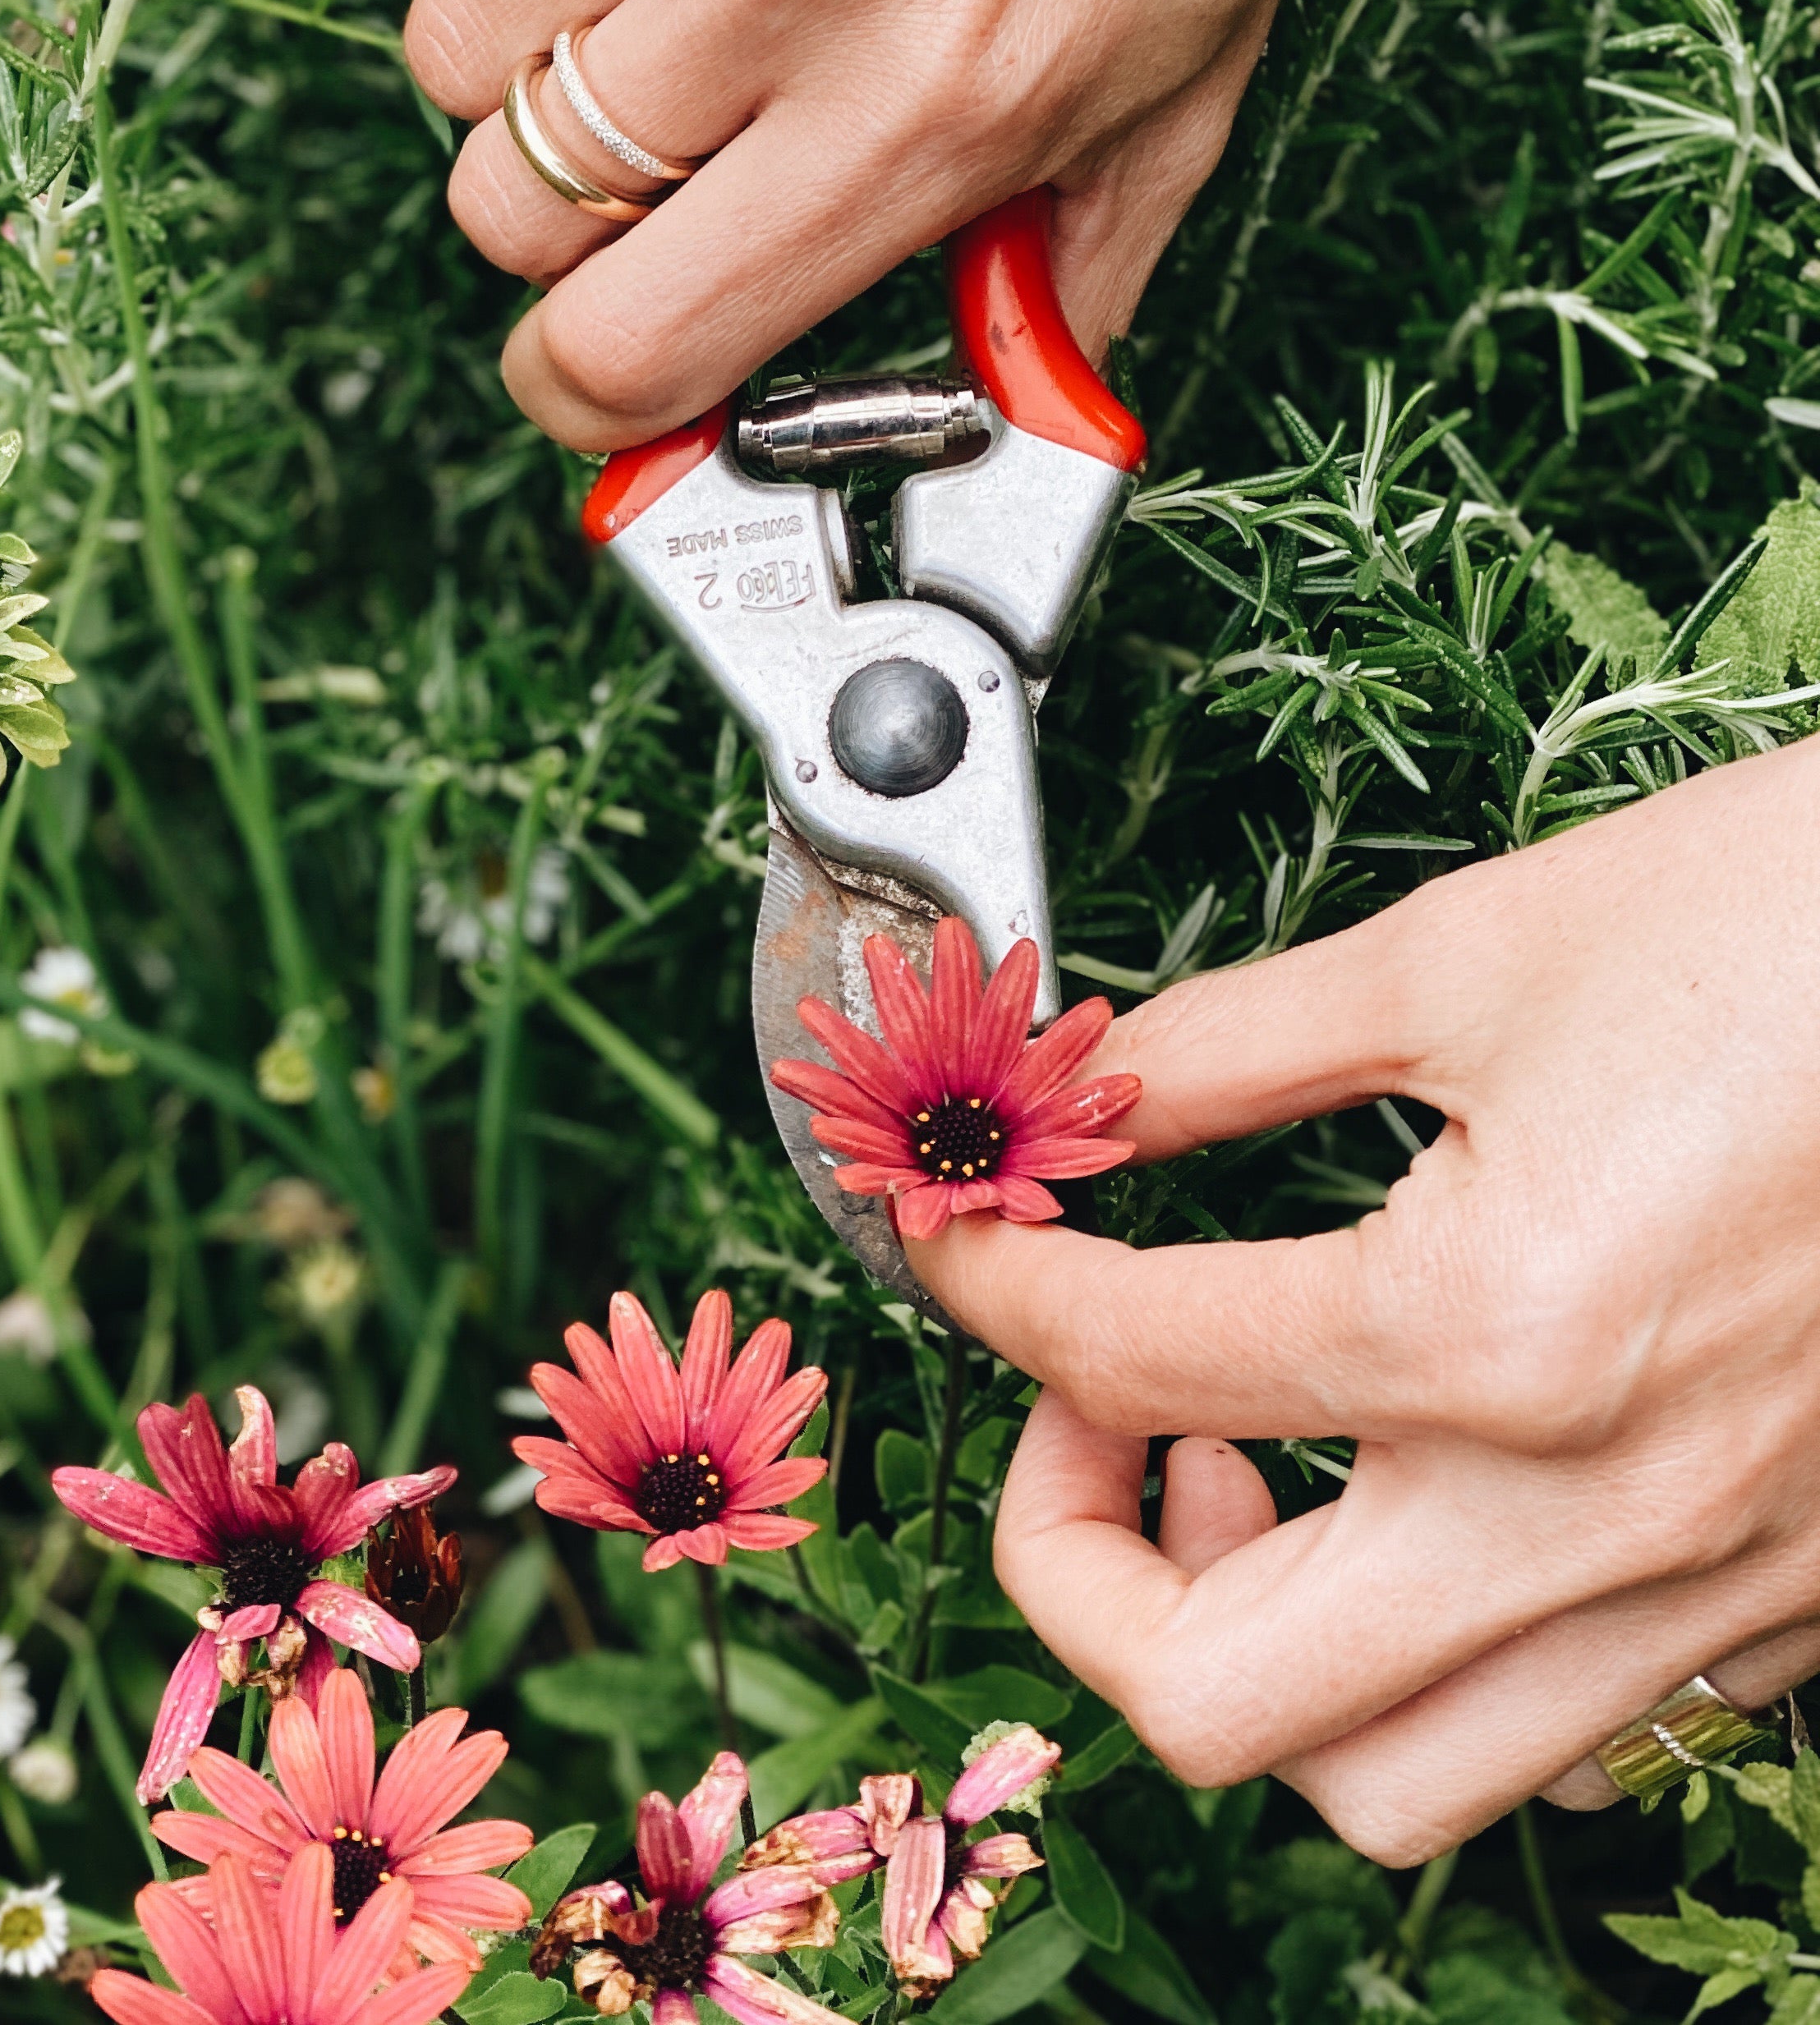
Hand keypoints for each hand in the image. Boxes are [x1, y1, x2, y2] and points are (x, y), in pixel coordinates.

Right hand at [376, 0, 1422, 451]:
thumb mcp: (1190, 66)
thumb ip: (1068, 268)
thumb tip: (995, 408)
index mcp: (933, 100)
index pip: (632, 340)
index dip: (582, 392)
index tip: (591, 371)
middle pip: (511, 207)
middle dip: (558, 224)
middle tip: (639, 168)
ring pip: (452, 46)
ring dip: (515, 67)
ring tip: (623, 8)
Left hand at [908, 737, 1819, 1865]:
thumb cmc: (1809, 923)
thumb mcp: (1472, 948)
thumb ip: (1229, 1047)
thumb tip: (1076, 1093)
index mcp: (1496, 1331)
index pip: (1126, 1367)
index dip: (990, 1291)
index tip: (967, 1238)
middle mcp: (1601, 1516)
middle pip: (1215, 1705)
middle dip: (1076, 1564)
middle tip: (1079, 1408)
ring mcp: (1715, 1591)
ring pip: (1392, 1778)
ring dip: (1249, 1648)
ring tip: (1237, 1457)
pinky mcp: (1794, 1603)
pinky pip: (1552, 1725)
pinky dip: (1421, 1651)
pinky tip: (1410, 1484)